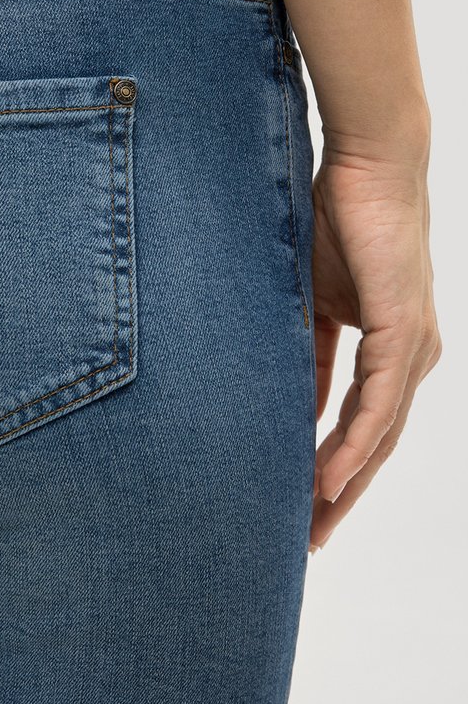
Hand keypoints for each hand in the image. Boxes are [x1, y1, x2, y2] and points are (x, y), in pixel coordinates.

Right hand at [308, 137, 440, 550]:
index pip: (360, 424)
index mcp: (390, 348)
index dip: (333, 468)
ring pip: (381, 434)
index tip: (302, 505)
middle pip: (376, 444)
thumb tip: (289, 402)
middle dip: (341, 494)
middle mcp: (411, 357)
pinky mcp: (404, 331)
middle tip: (308, 540)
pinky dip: (353, 444)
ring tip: (313, 524)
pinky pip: (378, 404)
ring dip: (346, 483)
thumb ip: (308, 352)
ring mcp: (413, 347)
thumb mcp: (312, 301)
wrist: (370, 164)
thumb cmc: (340, 220)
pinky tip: (328, 478)